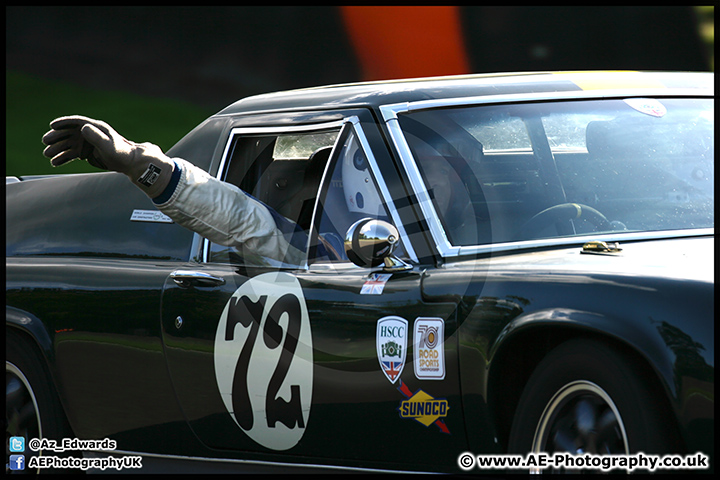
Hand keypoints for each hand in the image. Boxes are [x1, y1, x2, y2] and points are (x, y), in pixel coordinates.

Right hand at [42, 116, 173, 197]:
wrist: (129, 163)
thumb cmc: (121, 152)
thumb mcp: (108, 145)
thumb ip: (96, 137)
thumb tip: (83, 127)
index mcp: (96, 128)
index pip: (77, 122)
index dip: (64, 123)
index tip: (52, 125)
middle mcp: (90, 134)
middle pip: (69, 133)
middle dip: (57, 137)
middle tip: (45, 142)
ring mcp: (87, 143)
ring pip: (69, 145)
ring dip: (58, 149)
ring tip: (47, 155)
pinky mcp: (87, 152)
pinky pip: (72, 154)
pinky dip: (64, 158)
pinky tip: (55, 163)